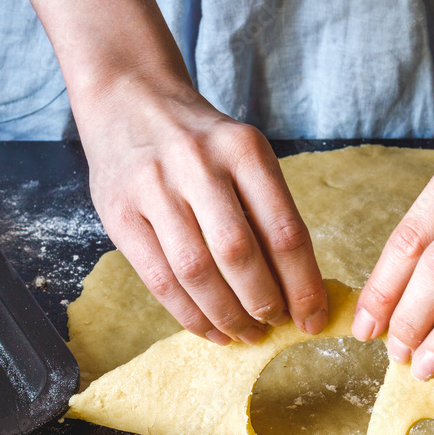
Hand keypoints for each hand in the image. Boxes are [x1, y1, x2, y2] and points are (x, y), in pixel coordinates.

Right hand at [79, 77, 328, 344]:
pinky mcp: (119, 214)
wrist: (130, 100)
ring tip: (246, 334)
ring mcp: (153, 188)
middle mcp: (198, 164)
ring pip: (197, 272)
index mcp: (243, 149)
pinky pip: (159, 279)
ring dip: (227, 315)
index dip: (303, 285)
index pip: (284, 230)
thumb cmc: (200, 142)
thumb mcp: (243, 155)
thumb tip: (298, 288)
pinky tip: (210, 329)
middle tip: (276, 326)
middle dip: (264, 303)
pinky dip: (189, 314)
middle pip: (240, 253)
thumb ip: (267, 211)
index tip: (314, 317)